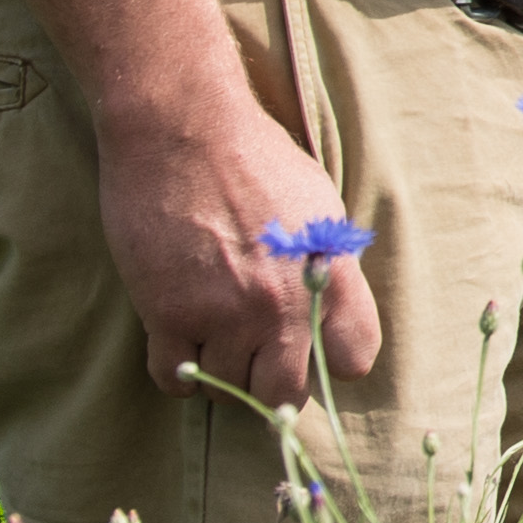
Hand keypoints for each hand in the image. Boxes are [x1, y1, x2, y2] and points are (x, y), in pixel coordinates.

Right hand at [94, 79, 382, 404]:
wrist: (183, 129)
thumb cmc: (255, 157)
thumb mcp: (320, 206)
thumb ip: (331, 266)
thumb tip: (332, 313)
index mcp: (330, 273)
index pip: (355, 359)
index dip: (334, 361)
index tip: (314, 350)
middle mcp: (282, 303)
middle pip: (284, 393)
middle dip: (273, 385)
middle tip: (258, 359)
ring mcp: (224, 313)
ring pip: (228, 390)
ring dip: (222, 375)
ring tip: (217, 341)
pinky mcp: (168, 313)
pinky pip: (175, 378)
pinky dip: (179, 373)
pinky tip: (183, 345)